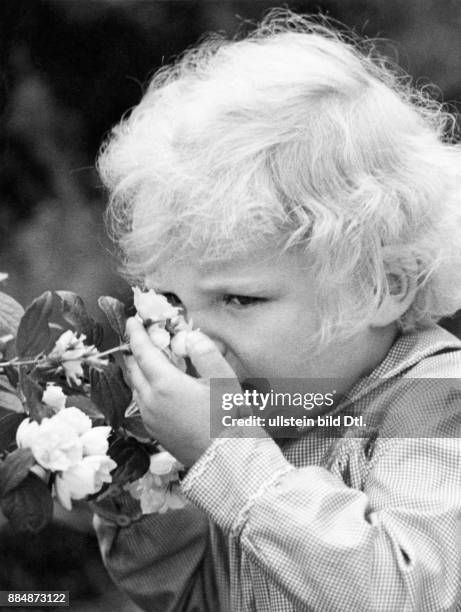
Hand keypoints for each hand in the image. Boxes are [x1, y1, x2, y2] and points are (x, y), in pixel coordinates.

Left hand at [125, 317, 239, 465]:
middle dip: (135, 349)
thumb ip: (206, 354)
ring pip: (135, 386)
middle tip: (143, 336)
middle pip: (133, 368)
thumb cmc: (230, 419)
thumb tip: (190, 337)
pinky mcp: (155, 431)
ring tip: (149, 358)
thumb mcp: (224, 381)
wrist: (228, 462)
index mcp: (165, 384)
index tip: (133, 319)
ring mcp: (150, 418)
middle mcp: (150, 401)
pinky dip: (144, 386)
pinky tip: (158, 385)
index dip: (137, 333)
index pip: (143, 352)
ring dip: (138, 369)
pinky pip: (141, 401)